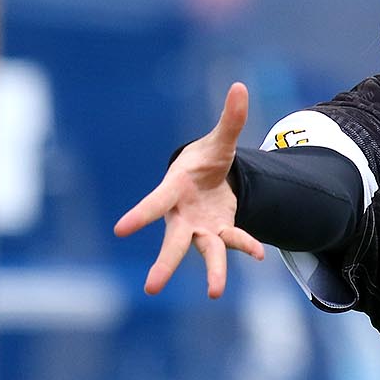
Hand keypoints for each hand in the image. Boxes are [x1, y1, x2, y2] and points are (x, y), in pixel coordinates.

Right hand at [113, 82, 265, 297]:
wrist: (214, 181)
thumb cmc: (206, 161)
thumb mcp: (220, 141)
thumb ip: (231, 120)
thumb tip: (241, 87)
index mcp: (174, 190)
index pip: (154, 204)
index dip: (139, 215)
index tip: (120, 230)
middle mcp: (184, 216)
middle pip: (174, 243)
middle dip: (164, 264)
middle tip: (151, 289)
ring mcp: (202, 229)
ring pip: (206, 252)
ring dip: (213, 271)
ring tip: (215, 293)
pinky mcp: (221, 235)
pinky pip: (233, 242)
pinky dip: (246, 245)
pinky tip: (259, 253)